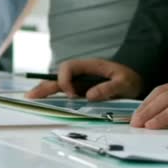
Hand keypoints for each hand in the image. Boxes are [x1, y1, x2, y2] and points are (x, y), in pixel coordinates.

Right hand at [25, 59, 142, 100]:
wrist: (137, 82)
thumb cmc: (131, 80)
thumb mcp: (125, 83)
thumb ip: (108, 88)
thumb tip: (88, 96)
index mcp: (90, 66)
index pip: (69, 68)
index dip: (65, 81)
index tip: (71, 96)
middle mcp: (82, 72)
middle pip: (58, 76)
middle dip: (44, 86)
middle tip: (31, 97)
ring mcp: (80, 81)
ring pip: (57, 84)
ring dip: (44, 90)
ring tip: (31, 98)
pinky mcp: (81, 90)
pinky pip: (63, 91)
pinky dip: (52, 95)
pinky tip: (43, 101)